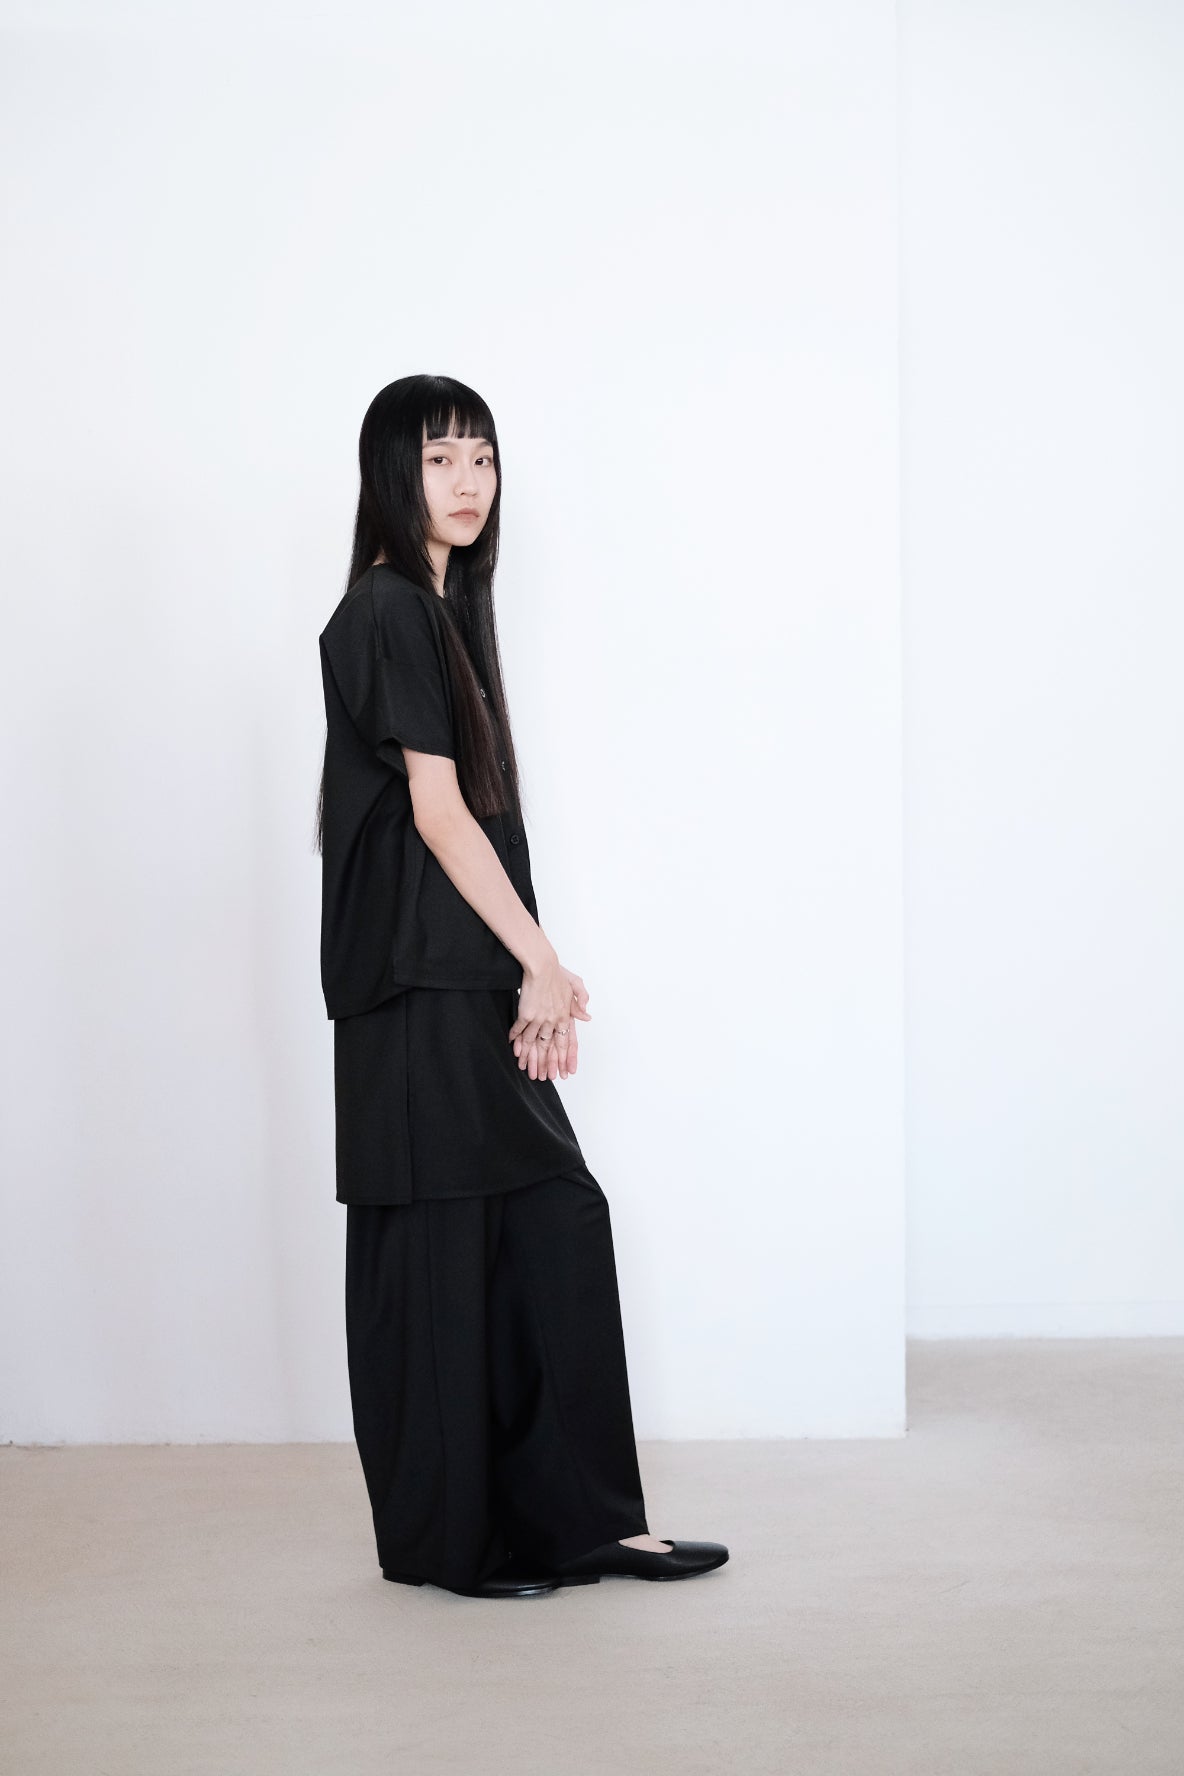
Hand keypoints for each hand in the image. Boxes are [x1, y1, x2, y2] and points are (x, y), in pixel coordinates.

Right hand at [509, 959, 591, 1080]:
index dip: (564, 1059)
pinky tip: (513, 1047)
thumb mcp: (575, 986)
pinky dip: (516, 1040)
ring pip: (533, 1042)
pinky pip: (520, 1031)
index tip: (563, 1072)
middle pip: (549, 1047)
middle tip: (542, 1078)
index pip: (565, 1042)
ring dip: (527, 1056)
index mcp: (565, 1015)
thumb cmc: (557, 974)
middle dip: (545, 1064)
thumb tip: (587, 1016)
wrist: (542, 966)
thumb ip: (581, 1001)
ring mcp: (539, 1019)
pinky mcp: (526, 1014)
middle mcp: (553, 1020)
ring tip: (523, 1067)